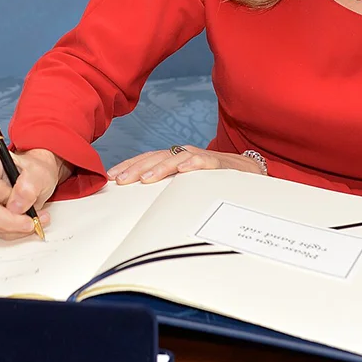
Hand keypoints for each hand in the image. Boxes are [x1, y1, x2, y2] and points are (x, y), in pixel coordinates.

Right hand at [0, 147, 69, 239]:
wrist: (32, 178)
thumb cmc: (32, 171)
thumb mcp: (40, 174)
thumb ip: (30, 186)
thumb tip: (17, 206)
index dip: (6, 199)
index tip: (24, 201)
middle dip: (9, 222)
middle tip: (31, 222)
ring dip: (10, 228)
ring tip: (31, 222)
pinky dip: (7, 231)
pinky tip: (21, 225)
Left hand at [107, 146, 263, 184]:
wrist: (251, 172)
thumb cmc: (215, 181)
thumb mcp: (187, 185)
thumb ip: (167, 189)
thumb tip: (140, 206)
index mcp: (175, 159)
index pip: (147, 159)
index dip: (128, 165)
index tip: (110, 177)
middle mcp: (185, 155)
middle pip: (156, 158)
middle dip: (136, 168)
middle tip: (120, 180)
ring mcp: (202, 157)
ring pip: (177, 158)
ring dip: (159, 167)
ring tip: (145, 179)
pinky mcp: (220, 164)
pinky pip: (205, 161)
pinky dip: (193, 163)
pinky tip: (182, 169)